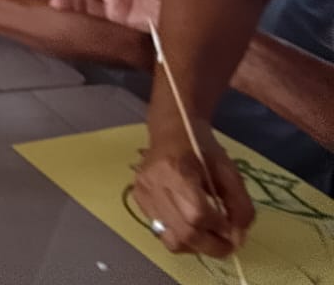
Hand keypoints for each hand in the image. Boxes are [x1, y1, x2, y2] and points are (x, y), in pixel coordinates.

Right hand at [133, 127, 253, 256]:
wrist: (171, 131)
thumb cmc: (202, 148)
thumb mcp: (229, 171)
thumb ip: (239, 205)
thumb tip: (237, 238)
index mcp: (175, 169)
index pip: (198, 214)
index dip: (220, 228)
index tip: (235, 230)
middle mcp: (153, 184)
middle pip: (184, 232)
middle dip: (212, 245)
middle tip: (228, 245)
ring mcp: (142, 194)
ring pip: (171, 239)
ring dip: (196, 246)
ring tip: (210, 238)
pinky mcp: (138, 201)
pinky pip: (161, 232)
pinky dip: (181, 238)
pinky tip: (192, 227)